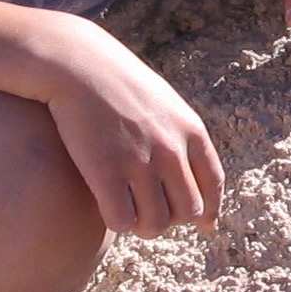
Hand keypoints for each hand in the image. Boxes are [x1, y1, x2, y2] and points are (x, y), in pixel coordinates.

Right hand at [38, 19, 223, 237]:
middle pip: (188, 211)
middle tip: (152, 212)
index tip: (204, 227)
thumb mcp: (164, 102)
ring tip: (131, 214)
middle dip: (172, 218)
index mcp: (191, 131)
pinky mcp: (105, 171)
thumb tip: (188, 162)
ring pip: (156, 223)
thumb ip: (181, 134)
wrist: (77, 64)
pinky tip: (109, 209)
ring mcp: (139, 161)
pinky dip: (118, 223)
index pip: (213, 184)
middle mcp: (171, 149)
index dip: (211, 211)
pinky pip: (122, 221)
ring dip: (144, 226)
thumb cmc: (117, 83)